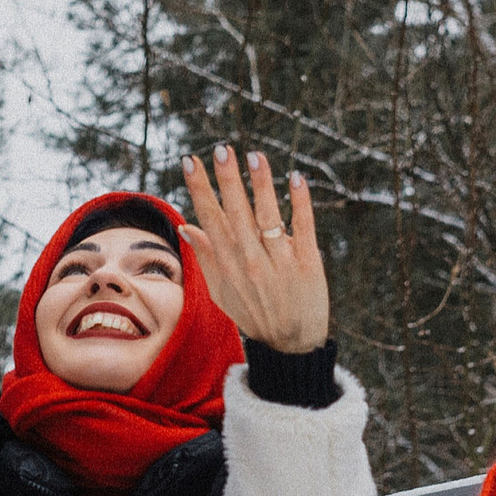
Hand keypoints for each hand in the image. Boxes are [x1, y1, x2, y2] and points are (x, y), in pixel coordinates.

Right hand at [179, 146, 330, 353]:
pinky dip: (301, 202)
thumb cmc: (254, 315)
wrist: (292, 346)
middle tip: (221, 149)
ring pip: (268, 216)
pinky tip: (296, 178)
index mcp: (229, 265)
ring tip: (254, 156)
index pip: (210, 219)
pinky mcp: (308, 264)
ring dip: (261, 185)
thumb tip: (187, 226)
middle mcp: (252, 261)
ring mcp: (281, 262)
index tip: (191, 161)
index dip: (200, 189)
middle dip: (227, 180)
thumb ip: (206, 258)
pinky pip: (304, 227)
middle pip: (237, 213)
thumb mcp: (222, 292)